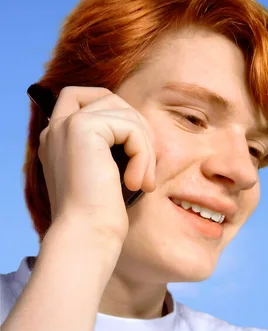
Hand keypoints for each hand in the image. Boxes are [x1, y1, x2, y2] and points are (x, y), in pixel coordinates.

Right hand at [38, 86, 155, 240]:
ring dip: (146, 148)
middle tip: (146, 165)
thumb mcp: (108, 170)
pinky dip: (144, 155)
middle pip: (111, 98)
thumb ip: (113, 143)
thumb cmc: (101, 212)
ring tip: (143, 180)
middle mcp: (57, 127)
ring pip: (127, 114)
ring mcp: (67, 125)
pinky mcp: (82, 128)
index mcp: (59, 138)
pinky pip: (131, 128)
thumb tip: (142, 124)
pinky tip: (137, 183)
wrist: (87, 234)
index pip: (82, 95)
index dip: (112, 106)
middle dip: (138, 128)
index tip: (131, 143)